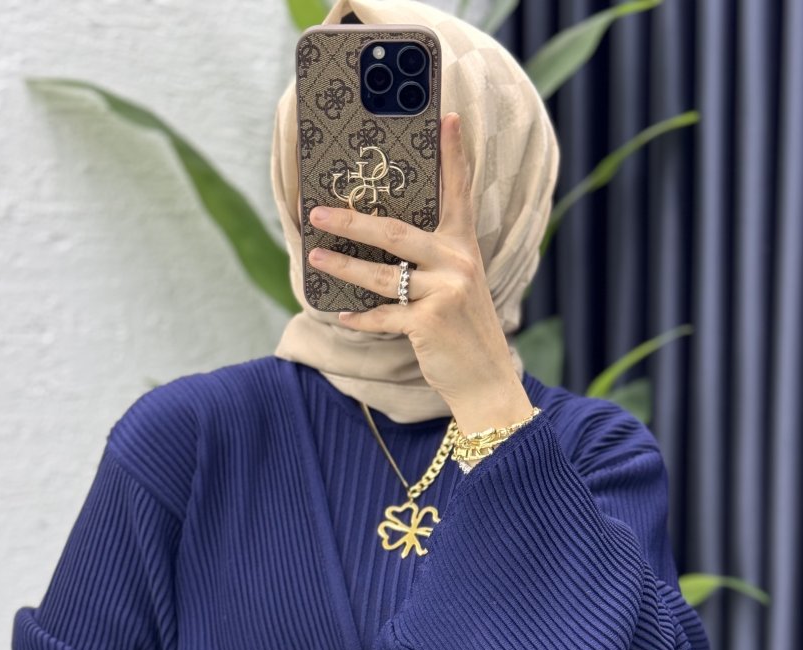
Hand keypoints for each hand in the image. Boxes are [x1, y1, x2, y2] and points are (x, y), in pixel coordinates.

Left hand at [305, 111, 534, 433]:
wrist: (487, 379)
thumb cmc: (466, 332)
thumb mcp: (460, 288)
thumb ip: (434, 263)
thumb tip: (386, 246)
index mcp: (465, 248)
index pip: (459, 192)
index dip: (453, 155)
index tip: (448, 117)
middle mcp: (457, 263)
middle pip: (395, 232)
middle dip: (352, 221)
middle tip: (317, 212)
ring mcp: (444, 293)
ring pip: (381, 275)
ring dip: (343, 266)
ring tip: (316, 258)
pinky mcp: (429, 323)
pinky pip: (382, 316)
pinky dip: (359, 319)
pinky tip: (340, 315)